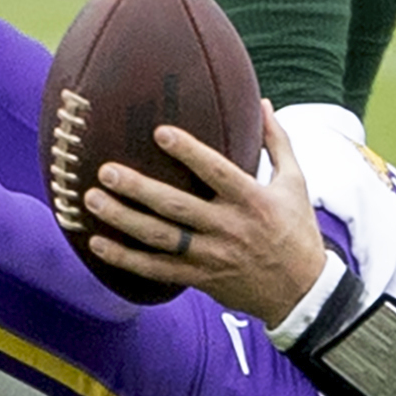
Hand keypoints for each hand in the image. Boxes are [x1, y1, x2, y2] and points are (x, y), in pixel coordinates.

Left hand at [81, 104, 325, 325]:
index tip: (160, 132)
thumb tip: (262, 102)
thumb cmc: (296, 230)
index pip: (217, 172)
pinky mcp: (201, 278)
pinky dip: (126, 259)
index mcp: (253, 200)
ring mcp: (212, 256)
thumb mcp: (295, 183)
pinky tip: (98, 243)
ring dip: (124, 220)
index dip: (189, 153)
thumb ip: (277, 142)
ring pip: (161, 239)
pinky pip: (157, 270)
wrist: (302, 293)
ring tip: (93, 199)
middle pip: (177, 207)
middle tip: (106, 170)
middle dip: (139, 189)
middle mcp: (230, 228)